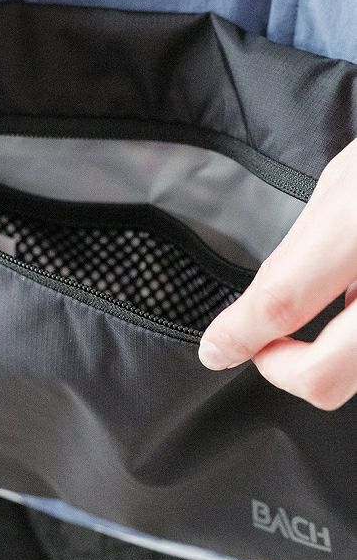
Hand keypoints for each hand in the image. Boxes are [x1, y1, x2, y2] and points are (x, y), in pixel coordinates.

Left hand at [198, 136, 356, 410]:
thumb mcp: (347, 183)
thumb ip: (305, 251)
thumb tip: (266, 312)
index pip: (284, 299)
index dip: (240, 334)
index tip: (216, 348)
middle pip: (328, 376)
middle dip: (284, 371)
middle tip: (269, 347)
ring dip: (335, 361)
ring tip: (336, 309)